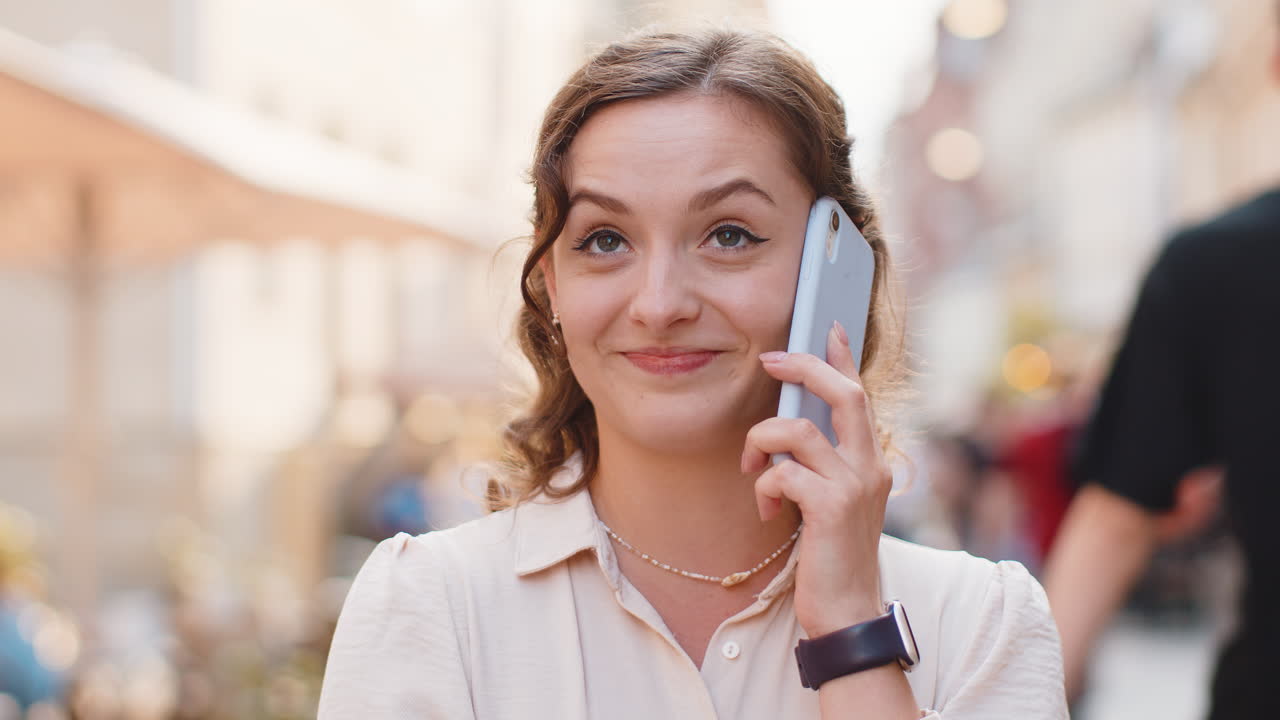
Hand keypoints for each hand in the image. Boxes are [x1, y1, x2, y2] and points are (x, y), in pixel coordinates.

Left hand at [741, 321, 891, 637]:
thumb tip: (788, 429)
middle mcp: (871, 466)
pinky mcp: (832, 507)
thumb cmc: (832, 556)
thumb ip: (820, 465)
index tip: (827, 327)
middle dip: (802, 367)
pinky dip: (765, 486)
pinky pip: (783, 471)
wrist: (848, 611)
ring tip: (755, 468)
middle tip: (768, 361)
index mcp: (870, 461)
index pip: (860, 395)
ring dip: (762, 442)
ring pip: (797, 429)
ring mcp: (855, 485)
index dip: (842, 357)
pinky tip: (768, 510)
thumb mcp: (830, 501)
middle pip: (842, 393)